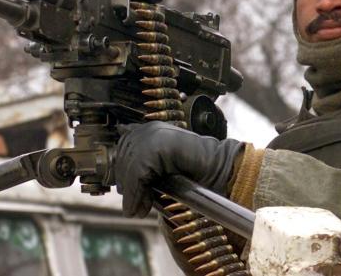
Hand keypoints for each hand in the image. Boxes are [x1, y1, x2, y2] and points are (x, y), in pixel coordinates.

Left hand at [114, 121, 242, 216]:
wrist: (220, 171)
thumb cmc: (194, 174)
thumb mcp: (160, 173)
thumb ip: (141, 175)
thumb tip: (121, 189)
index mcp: (148, 131)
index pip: (122, 151)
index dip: (123, 176)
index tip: (128, 196)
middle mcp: (148, 129)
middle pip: (123, 160)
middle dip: (127, 187)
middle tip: (135, 208)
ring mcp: (153, 134)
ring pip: (129, 168)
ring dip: (133, 194)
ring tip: (139, 211)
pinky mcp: (158, 146)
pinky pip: (138, 173)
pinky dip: (137, 194)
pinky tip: (141, 208)